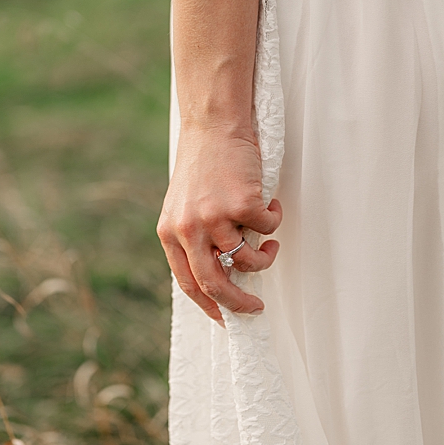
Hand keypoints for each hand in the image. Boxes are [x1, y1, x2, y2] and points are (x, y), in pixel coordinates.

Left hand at [158, 129, 281, 325]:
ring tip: (270, 246)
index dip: (209, 305)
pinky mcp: (241, 204)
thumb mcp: (185, 206)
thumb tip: (221, 273)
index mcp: (170, 232)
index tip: (226, 318)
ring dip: (264, 258)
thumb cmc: (204, 165)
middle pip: (215, 282)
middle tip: (256, 308)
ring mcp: (215, 217)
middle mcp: (188, 228)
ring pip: (247, 259)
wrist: (213, 126)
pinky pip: (267, 229)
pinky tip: (269, 204)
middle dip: (239, 302)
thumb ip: (194, 238)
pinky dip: (274, 221)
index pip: (188, 282)